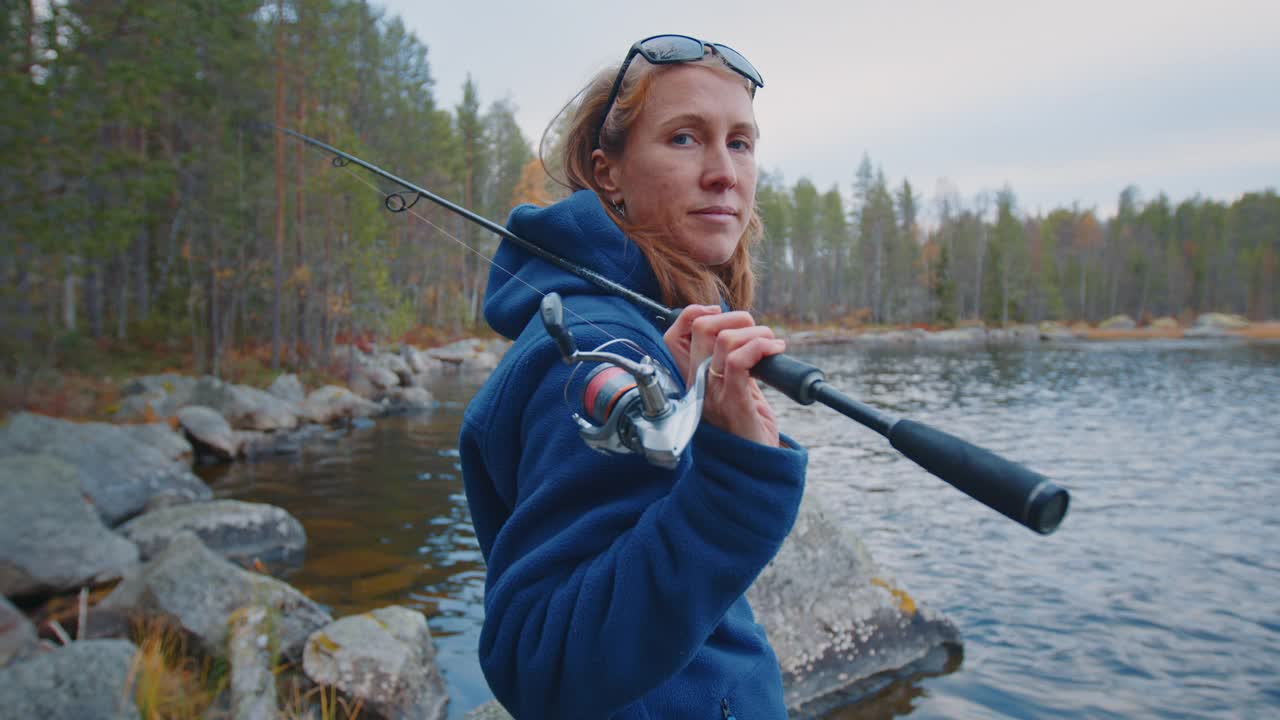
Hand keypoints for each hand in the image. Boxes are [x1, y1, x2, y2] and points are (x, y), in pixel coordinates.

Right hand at [663, 306, 785, 446]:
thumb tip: (744, 330)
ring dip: (757, 333)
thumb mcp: (734, 389)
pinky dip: (761, 347)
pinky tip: (776, 351)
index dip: (694, 314)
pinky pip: (739, 362)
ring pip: (725, 340)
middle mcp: (698, 385)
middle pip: (701, 328)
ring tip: (772, 345)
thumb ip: (732, 362)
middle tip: (756, 332)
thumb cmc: (747, 429)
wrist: (753, 470)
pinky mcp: (734, 404)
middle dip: (735, 317)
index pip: (674, 335)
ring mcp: (714, 395)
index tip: (721, 315)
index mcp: (693, 379)